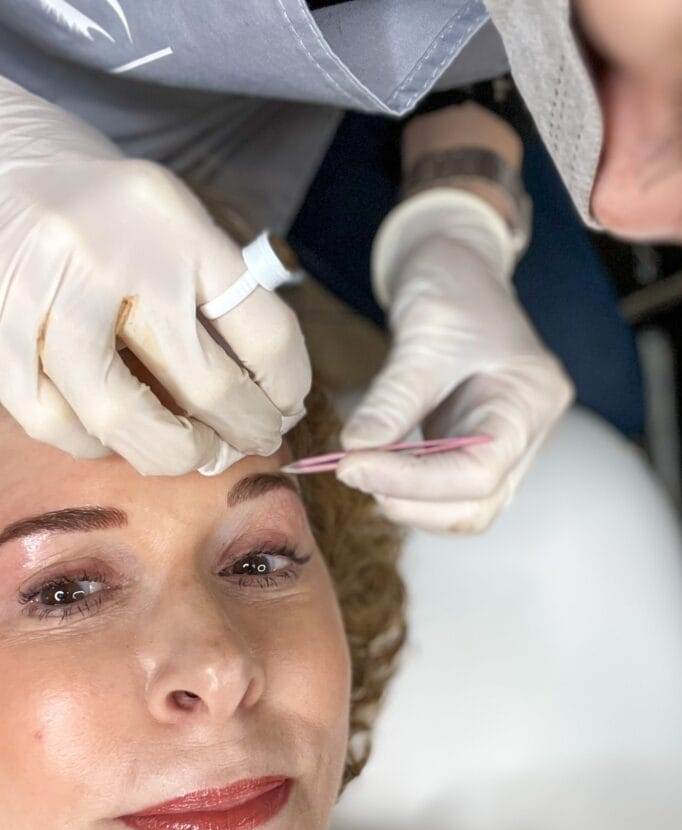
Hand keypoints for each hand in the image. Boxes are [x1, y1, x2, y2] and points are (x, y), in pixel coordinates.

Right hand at [0, 77, 309, 474]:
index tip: (288, 406)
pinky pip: (53, 420)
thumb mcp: (179, 224)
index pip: (263, 332)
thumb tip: (268, 394)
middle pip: (205, 383)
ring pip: (122, 414)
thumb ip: (220, 293)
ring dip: (173, 453)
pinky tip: (116, 436)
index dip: (289, 388)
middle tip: (257, 439)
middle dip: (246, 429)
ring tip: (195, 452)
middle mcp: (113, 258)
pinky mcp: (0, 331)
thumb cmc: (111, 210)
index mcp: (176, 228)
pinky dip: (94, 444)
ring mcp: (49, 298)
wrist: (4, 162)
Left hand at [337, 189, 572, 532]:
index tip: (352, 467)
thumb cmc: (452, 288)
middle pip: (479, 504)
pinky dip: (410, 489)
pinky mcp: (477, 449)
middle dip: (412, 501)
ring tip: (360, 470)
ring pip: (465, 508)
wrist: (458, 267)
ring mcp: (507, 445)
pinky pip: (449, 491)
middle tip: (351, 472)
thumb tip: (355, 451)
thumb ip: (394, 397)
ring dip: (410, 503)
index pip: (480, 472)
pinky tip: (375, 467)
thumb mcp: (424, 333)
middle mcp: (529, 431)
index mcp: (533, 399)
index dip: (415, 482)